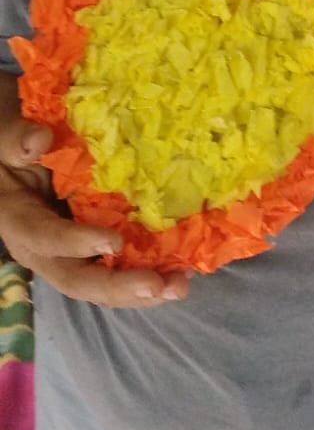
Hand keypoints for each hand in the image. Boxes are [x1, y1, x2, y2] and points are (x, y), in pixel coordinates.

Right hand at [0, 75, 190, 307]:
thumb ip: (15, 140)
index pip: (45, 238)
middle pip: (77, 279)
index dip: (76, 243)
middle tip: (157, 286)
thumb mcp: (5, 139)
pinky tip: (179, 274)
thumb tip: (39, 139)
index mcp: (19, 222)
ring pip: (102, 285)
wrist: (15, 159)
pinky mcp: (91, 253)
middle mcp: (43, 249)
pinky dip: (148, 275)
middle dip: (118, 286)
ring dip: (141, 290)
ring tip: (178, 287)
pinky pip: (117, 271)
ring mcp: (69, 255)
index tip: (113, 242)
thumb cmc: (11, 147)